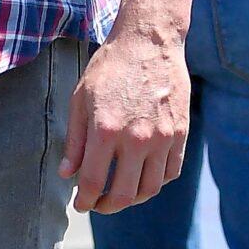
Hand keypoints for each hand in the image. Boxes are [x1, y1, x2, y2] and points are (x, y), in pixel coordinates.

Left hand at [59, 23, 189, 213]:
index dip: (85, 201)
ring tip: (120, 195)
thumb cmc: (110, 67)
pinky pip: (170, 172)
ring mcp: (162, 137)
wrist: (149, 41)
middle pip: (124, 194)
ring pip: (150, 188)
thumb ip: (75, 141)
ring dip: (133, 200)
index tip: (80, 205)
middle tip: (98, 205)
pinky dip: (155, 183)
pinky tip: (142, 178)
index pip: (93, 182)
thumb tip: (67, 174)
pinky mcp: (180, 133)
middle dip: (107, 206)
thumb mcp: (80, 99)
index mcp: (105, 130)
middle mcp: (136, 138)